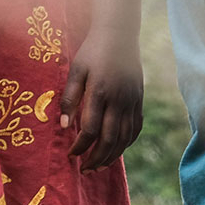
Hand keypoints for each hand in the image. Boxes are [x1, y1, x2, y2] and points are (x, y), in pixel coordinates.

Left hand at [60, 28, 144, 170]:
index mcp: (101, 92)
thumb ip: (70, 97)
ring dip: (112, 156)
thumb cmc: (92, 51)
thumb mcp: (76, 70)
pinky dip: (126, 143)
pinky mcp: (139, 100)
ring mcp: (132, 100)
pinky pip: (135, 128)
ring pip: (125, 137)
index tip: (70, 154)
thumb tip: (65, 126)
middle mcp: (120, 100)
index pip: (91, 129)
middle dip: (96, 158)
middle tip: (85, 170)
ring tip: (99, 167)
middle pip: (110, 139)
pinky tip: (116, 150)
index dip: (80, 145)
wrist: (120, 34)